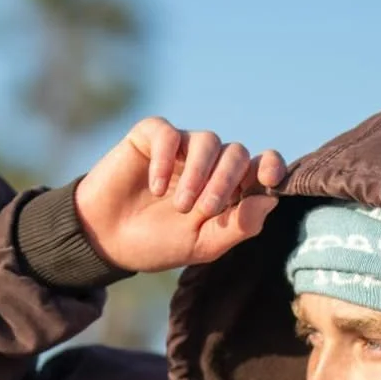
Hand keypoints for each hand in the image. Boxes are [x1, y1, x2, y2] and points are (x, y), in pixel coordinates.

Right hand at [73, 117, 286, 271]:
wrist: (108, 240)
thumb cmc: (159, 243)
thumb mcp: (203, 245)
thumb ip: (238, 225)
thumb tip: (271, 201)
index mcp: (229, 189)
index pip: (261, 166)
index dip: (271, 166)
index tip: (269, 178)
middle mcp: (210, 164)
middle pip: (236, 153)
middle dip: (226, 181)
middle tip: (204, 210)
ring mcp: (182, 148)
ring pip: (208, 141)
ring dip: (199, 173)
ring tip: (180, 205)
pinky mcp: (152, 136)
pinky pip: (169, 134)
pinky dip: (167, 160)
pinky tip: (156, 187)